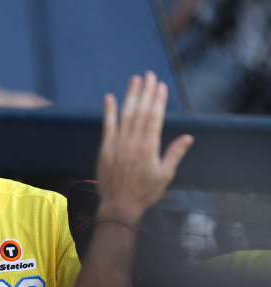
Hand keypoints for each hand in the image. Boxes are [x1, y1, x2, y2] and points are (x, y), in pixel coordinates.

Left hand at [96, 71, 194, 224]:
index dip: (157, 100)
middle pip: (140, 112)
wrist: (119, 205)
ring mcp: (117, 145)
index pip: (154, 118)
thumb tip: (188, 137)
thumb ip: (175, 154)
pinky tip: (109, 98)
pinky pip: (107, 126)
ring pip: (125, 115)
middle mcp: (133, 143)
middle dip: (145, 92)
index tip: (160, 86)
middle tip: (148, 75)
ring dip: (130, 96)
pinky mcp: (105, 149)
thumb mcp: (165, 175)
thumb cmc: (144, 193)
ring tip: (134, 80)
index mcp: (149, 148)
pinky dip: (109, 112)